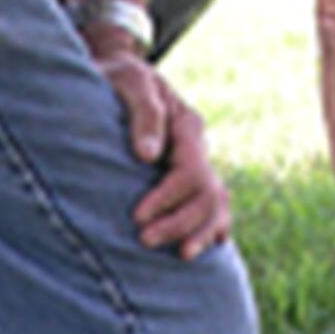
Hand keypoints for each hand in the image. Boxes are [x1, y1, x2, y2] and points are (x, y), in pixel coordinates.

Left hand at [91, 46, 231, 259]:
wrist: (118, 77)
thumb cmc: (119, 78)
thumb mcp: (128, 82)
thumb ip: (143, 113)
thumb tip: (149, 155)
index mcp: (186, 125)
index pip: (189, 170)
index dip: (167, 197)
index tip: (138, 216)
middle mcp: (197, 148)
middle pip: (205, 193)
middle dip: (179, 221)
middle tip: (145, 241)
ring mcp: (196, 165)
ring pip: (216, 204)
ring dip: (201, 232)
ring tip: (182, 256)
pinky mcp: (186, 180)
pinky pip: (211, 208)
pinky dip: (212, 228)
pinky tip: (207, 248)